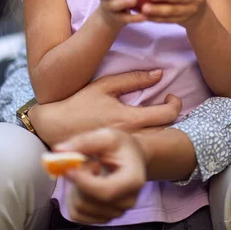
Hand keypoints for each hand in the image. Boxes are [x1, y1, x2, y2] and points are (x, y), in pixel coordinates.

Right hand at [28, 69, 181, 146]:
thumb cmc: (79, 103)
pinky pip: (142, 149)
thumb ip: (133, 79)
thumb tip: (159, 73)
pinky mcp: (117, 156)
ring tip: (157, 117)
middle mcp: (130, 137)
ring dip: (162, 129)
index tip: (171, 97)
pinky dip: (149, 139)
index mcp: (129, 118)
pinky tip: (144, 130)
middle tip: (166, 105)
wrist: (55, 127)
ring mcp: (124, 149)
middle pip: (166, 131)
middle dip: (172, 116)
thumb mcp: (105, 85)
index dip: (175, 104)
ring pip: (156, 142)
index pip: (167, 115)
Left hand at [55, 129, 145, 224]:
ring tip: (89, 171)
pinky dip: (73, 198)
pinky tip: (85, 183)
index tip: (68, 168)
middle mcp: (127, 201)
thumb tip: (59, 149)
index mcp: (133, 181)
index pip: (104, 191)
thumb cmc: (121, 146)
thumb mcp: (107, 136)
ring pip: (80, 208)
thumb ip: (84, 142)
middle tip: (85, 162)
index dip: (82, 181)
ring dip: (76, 187)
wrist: (132, 158)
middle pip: (88, 201)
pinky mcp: (104, 218)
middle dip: (78, 180)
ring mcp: (116, 213)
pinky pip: (77, 214)